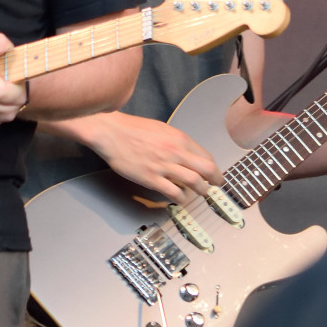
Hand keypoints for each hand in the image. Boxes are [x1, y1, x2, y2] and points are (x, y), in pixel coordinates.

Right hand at [86, 113, 222, 206]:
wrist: (111, 132)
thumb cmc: (132, 128)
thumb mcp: (161, 128)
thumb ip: (176, 141)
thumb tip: (186, 153)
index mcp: (179, 138)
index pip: (206, 156)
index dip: (213, 167)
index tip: (214, 173)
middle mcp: (175, 152)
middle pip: (207, 169)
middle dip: (215, 180)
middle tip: (215, 185)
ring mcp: (164, 166)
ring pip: (194, 182)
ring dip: (201, 190)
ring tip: (201, 193)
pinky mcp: (151, 178)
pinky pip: (173, 192)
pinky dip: (181, 197)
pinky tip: (180, 198)